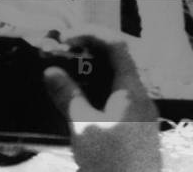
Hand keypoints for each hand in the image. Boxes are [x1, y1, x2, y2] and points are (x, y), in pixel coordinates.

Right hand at [44, 31, 160, 171]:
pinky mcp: (137, 132)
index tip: (64, 38)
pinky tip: (78, 102)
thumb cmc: (110, 161)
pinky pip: (117, 100)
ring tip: (65, 76)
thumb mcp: (83, 127)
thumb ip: (68, 95)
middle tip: (61, 53)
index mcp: (132, 91)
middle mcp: (141, 98)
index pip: (116, 45)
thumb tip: (51, 70)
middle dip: (88, 53)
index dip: (90, 33)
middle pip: (117, 62)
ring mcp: (141, 116)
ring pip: (116, 82)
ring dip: (91, 74)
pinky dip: (97, 92)